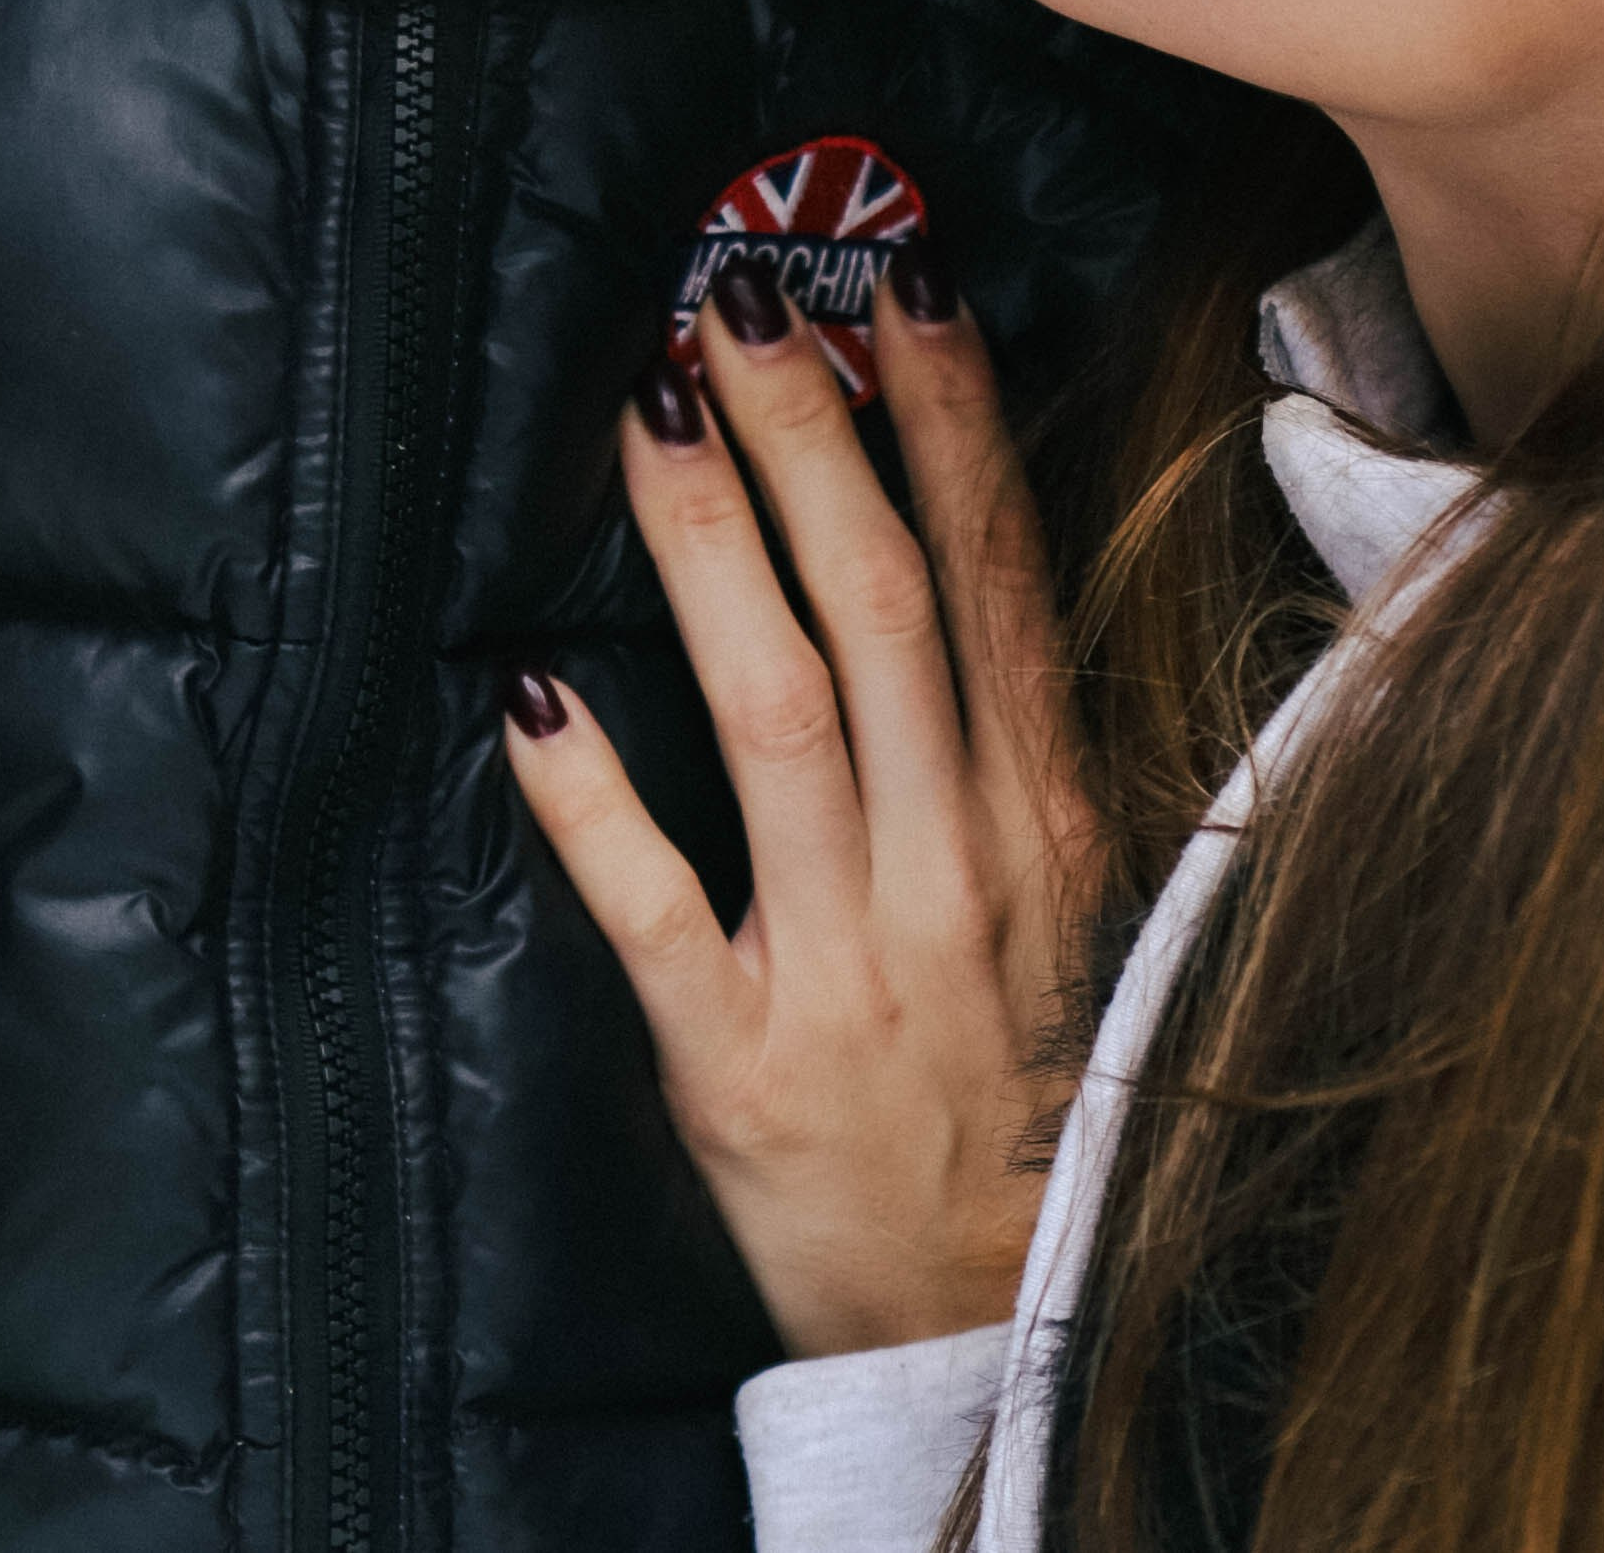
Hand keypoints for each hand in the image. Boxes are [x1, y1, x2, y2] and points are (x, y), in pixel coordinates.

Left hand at [501, 246, 1098, 1359]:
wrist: (998, 1319)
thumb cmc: (1027, 1077)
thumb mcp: (1071, 891)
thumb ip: (1013, 735)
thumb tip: (960, 532)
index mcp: (1046, 813)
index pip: (1003, 572)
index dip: (958, 420)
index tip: (907, 285)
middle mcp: (963, 865)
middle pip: (890, 605)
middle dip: (818, 434)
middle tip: (743, 298)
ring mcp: (852, 961)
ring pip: (781, 714)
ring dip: (714, 550)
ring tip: (651, 412)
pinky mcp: (740, 1060)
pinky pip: (657, 911)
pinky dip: (596, 803)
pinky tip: (532, 697)